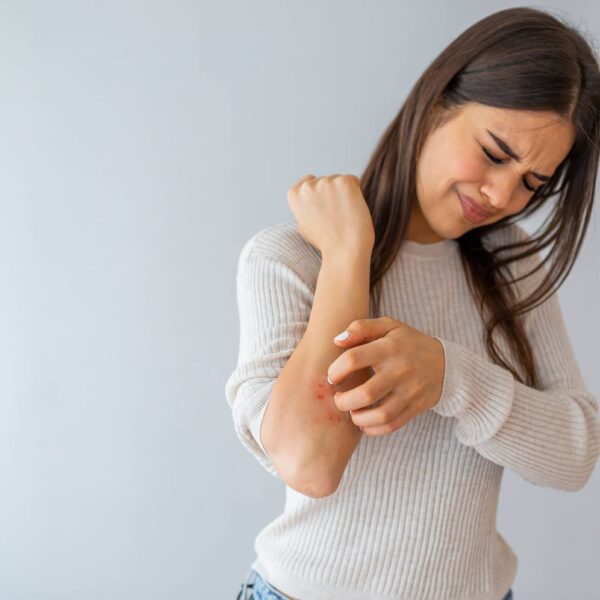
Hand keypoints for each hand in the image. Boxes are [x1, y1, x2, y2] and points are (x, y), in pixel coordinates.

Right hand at [287, 173, 374, 255]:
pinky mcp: (344, 181)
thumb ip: (304, 206)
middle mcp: (307, 186)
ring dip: (344, 194)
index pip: (308, 181)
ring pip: (339, 181)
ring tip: (343, 215)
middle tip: (334, 217)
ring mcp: (325, 182)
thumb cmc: (326, 242)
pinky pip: (354, 181)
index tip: (323, 211)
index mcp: (294, 194)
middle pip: (325, 180)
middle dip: (332, 194)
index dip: (319, 196)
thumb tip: (310, 197)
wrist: (344, 250)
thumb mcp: (303, 224)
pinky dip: (356, 193)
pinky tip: (352, 209)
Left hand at [326, 317, 444, 435]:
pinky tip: (364, 423)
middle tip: (338, 398)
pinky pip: (392, 425)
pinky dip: (373, 429)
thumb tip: (337, 341)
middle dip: (343, 401)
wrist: (445, 363)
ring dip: (358, 419)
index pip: (354, 359)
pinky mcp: (415, 407)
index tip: (332, 377)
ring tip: (351, 412)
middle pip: (366, 393)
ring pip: (380, 415)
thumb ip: (361, 328)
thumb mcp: (387, 326)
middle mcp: (400, 371)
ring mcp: (409, 391)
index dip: (336, 370)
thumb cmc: (407, 343)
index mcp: (389, 348)